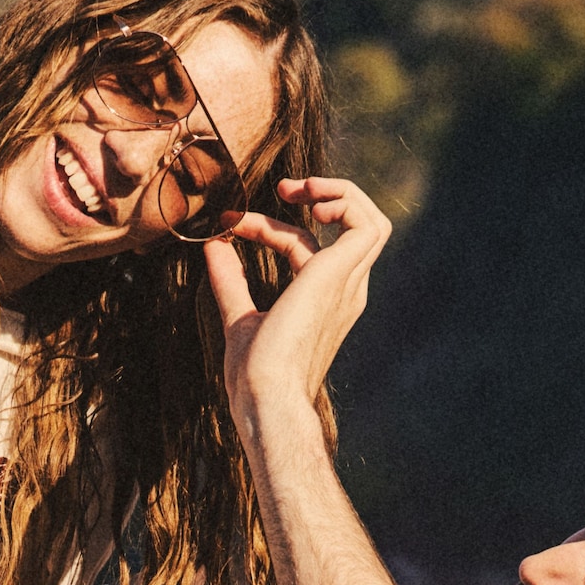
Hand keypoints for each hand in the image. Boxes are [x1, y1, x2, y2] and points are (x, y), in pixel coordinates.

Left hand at [202, 177, 392, 427]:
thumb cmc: (254, 377)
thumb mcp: (238, 317)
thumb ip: (231, 282)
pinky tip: (309, 202)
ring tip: (299, 188)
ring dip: (340, 193)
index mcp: (324, 305)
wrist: (266, 396)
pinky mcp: (340, 274)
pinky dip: (343, 201)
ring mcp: (347, 284)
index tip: (232, 225)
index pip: (305, 248)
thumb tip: (214, 247)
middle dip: (323, 197)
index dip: (270, 229)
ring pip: (370, 222)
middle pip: (352, 230)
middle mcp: (344, 293)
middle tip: (283, 189)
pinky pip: (365, 224)